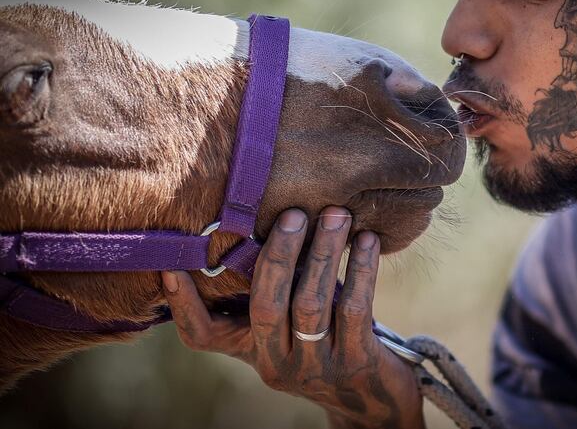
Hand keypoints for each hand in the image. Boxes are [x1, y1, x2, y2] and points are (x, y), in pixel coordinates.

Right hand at [161, 207, 424, 428]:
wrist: (369, 398)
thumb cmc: (321, 345)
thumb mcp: (286, 330)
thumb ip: (269, 295)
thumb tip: (253, 228)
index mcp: (253, 351)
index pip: (204, 336)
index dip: (184, 305)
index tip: (172, 268)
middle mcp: (278, 365)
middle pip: (266, 306)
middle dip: (279, 254)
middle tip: (295, 213)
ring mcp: (317, 367)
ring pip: (311, 304)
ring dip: (324, 253)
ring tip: (337, 215)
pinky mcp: (357, 364)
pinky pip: (356, 310)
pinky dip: (361, 270)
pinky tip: (368, 241)